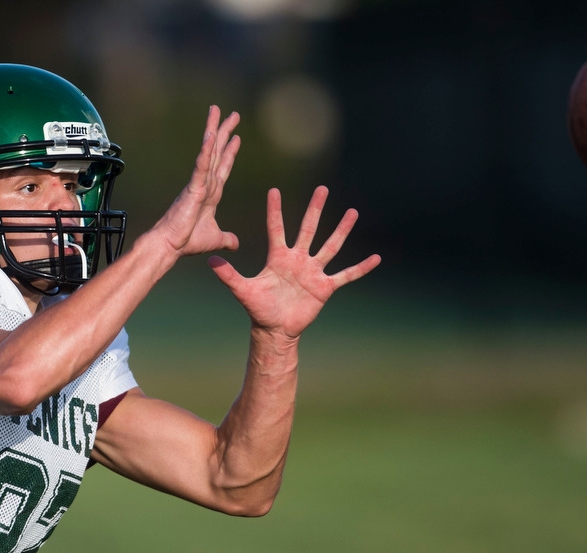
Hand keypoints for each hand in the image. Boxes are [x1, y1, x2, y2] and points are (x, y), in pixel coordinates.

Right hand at [151, 106, 241, 257]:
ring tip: (218, 111)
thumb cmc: (186, 242)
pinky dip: (206, 151)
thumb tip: (236, 243)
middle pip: (217, 152)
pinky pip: (202, 166)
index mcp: (210, 194)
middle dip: (225, 132)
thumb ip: (226, 238)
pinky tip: (211, 136)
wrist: (169, 247)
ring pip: (209, 152)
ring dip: (214, 131)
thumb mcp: (215, 238)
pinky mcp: (193, 189)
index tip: (236, 137)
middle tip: (233, 114)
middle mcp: (205, 184)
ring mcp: (198, 184)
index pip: (223, 167)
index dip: (230, 152)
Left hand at [208, 186, 380, 339]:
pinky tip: (376, 259)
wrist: (275, 330)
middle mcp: (298, 259)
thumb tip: (210, 261)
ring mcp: (313, 272)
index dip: (275, 211)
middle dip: (315, 209)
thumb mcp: (242, 290)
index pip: (276, 228)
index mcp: (278, 257)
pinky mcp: (325, 287)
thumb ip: (228, 275)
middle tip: (322, 188)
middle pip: (309, 229)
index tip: (273, 190)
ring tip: (352, 213)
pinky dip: (361, 268)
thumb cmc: (258, 309)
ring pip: (330, 246)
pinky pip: (346, 275)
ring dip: (342, 230)